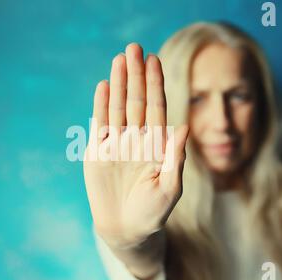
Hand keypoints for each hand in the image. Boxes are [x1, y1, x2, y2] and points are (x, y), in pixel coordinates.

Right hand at [84, 43, 188, 249]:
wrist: (127, 229)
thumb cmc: (153, 212)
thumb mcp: (171, 187)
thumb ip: (175, 157)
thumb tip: (184, 127)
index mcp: (157, 144)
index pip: (156, 108)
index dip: (155, 85)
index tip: (155, 60)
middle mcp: (137, 138)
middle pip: (136, 101)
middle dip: (136, 75)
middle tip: (134, 48)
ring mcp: (116, 143)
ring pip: (117, 107)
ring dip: (118, 84)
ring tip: (119, 60)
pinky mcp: (98, 151)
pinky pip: (100, 124)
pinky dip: (101, 106)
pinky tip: (103, 86)